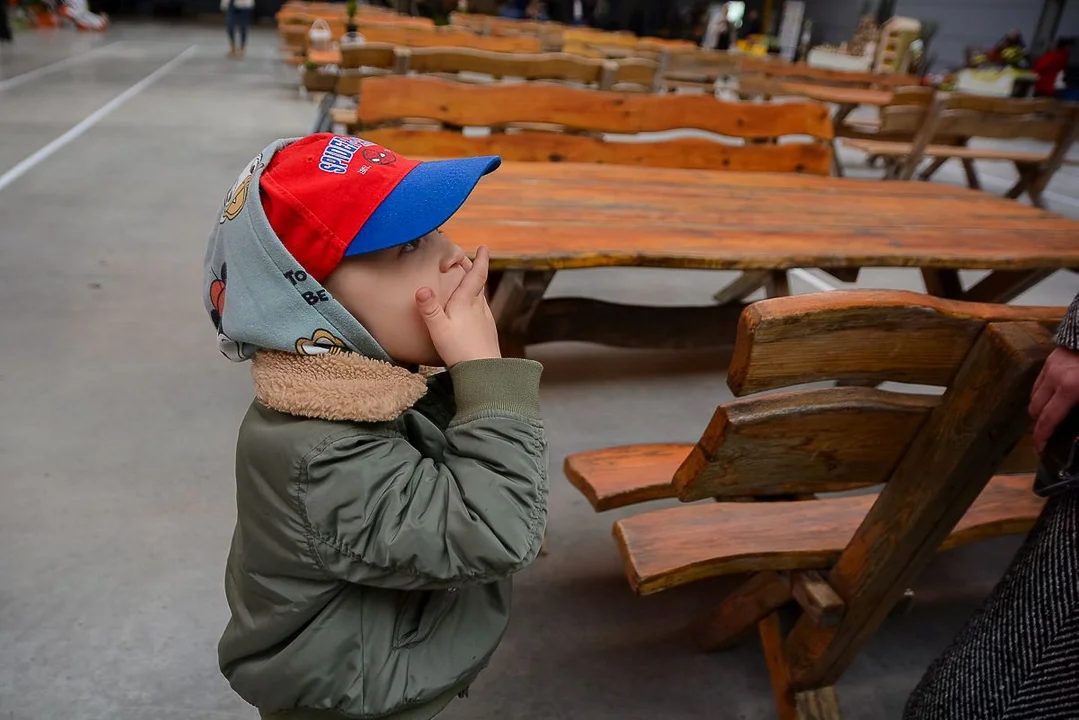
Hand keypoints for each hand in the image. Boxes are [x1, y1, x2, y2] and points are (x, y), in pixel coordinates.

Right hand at [415, 246, 500, 366]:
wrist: (484, 373)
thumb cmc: (460, 350)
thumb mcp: (439, 329)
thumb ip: (429, 309)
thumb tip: (421, 289)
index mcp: (467, 303)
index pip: (477, 276)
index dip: (481, 260)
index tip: (485, 247)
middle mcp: (479, 308)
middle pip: (479, 284)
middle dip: (476, 271)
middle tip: (472, 260)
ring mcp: (485, 321)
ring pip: (481, 298)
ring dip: (476, 287)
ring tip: (469, 283)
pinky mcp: (487, 333)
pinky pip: (482, 312)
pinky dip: (477, 304)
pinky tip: (472, 312)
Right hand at [1029, 346, 1078, 452]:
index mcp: (1070, 389)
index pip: (1048, 420)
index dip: (1042, 438)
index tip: (1040, 450)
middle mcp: (1054, 380)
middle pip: (1035, 409)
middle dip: (1039, 424)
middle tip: (1048, 434)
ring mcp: (1050, 368)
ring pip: (1034, 396)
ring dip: (1040, 409)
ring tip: (1051, 416)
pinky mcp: (1050, 360)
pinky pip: (1038, 383)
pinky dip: (1042, 394)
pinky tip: (1053, 397)